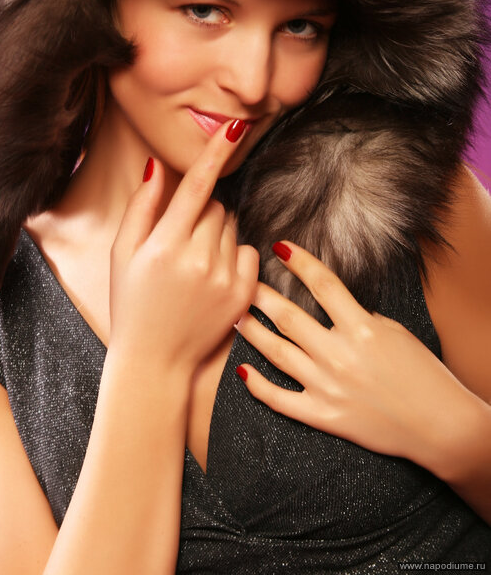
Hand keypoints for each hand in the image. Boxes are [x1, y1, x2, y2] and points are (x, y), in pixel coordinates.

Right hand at [108, 121, 258, 376]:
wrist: (154, 361)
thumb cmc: (131, 303)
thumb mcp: (122, 254)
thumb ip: (142, 208)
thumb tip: (159, 167)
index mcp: (164, 245)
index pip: (197, 186)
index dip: (216, 153)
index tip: (234, 127)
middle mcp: (198, 259)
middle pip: (216, 206)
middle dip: (202, 212)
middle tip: (181, 238)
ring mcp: (224, 278)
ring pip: (232, 227)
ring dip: (217, 232)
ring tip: (193, 262)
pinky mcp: (243, 294)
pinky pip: (248, 252)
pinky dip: (234, 255)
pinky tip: (212, 274)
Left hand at [235, 241, 481, 474]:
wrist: (438, 424)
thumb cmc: (420, 373)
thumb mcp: (392, 331)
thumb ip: (356, 317)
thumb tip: (328, 306)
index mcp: (361, 329)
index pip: (323, 285)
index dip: (300, 262)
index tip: (279, 247)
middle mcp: (339, 356)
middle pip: (289, 318)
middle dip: (261, 295)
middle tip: (241, 281)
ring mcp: (327, 387)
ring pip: (277, 354)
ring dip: (252, 332)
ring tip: (235, 316)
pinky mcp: (323, 415)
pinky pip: (280, 400)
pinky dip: (258, 386)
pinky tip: (241, 371)